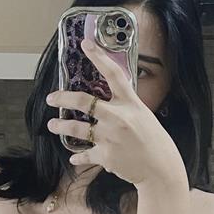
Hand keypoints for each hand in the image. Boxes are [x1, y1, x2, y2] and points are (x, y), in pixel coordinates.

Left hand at [45, 37, 185, 186]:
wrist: (161, 169)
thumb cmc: (155, 141)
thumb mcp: (143, 115)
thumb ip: (125, 106)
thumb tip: (108, 100)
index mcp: (131, 104)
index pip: (113, 74)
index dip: (99, 57)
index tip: (86, 44)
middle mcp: (118, 117)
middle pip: (83, 101)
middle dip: (63, 98)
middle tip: (52, 98)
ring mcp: (110, 137)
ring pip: (76, 128)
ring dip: (60, 125)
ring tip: (52, 124)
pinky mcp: (105, 156)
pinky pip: (84, 154)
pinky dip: (78, 156)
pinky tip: (74, 157)